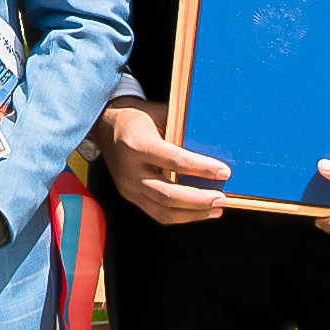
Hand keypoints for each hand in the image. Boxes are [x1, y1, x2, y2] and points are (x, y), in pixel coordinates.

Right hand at [91, 97, 229, 224]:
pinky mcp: (128, 195)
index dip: (202, 168)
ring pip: (163, 210)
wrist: (105, 124)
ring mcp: (127, 186)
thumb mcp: (158, 114)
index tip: (224, 172)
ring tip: (216, 209)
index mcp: (136, 144)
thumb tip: (215, 143)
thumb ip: (181, 129)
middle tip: (223, 199)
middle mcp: (129, 169)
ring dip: (193, 213)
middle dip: (199, 200)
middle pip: (168, 194)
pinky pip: (157, 213)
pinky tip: (198, 212)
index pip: (174, 161)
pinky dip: (181, 216)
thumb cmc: (138, 116)